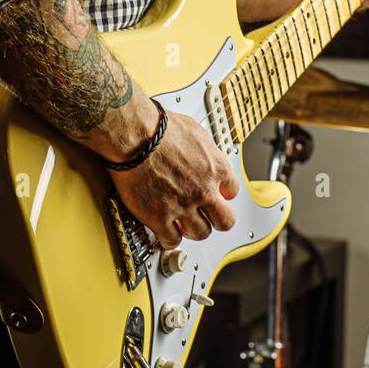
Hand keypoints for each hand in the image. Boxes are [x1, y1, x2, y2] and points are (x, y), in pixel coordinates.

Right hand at [109, 110, 239, 247]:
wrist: (135, 135)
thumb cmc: (159, 128)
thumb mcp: (195, 131)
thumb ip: (205, 150)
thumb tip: (204, 155)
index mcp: (215, 168)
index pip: (232, 191)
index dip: (223, 194)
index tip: (216, 195)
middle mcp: (203, 190)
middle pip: (225, 220)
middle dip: (217, 220)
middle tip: (208, 217)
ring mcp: (183, 206)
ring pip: (201, 233)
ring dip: (194, 230)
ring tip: (185, 225)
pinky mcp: (159, 217)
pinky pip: (171, 239)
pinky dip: (170, 239)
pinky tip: (165, 233)